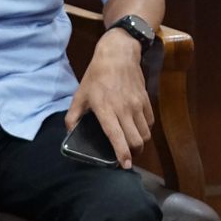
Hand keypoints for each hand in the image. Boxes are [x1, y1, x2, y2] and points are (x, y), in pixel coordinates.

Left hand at [65, 30, 152, 169]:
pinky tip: (138, 129)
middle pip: (136, 140)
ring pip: (145, 133)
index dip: (122, 154)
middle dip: (134, 154)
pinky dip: (146, 130)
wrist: (118, 54)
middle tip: (128, 158)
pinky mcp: (146, 100)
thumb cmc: (96, 75)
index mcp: (106, 110)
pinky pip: (150, 121)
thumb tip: (69, 133)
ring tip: (133, 145)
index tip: (124, 166)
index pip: (117, 137)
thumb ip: (72, 116)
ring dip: (140, 143)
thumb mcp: (79, 95)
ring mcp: (137, 104)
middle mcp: (124, 109)